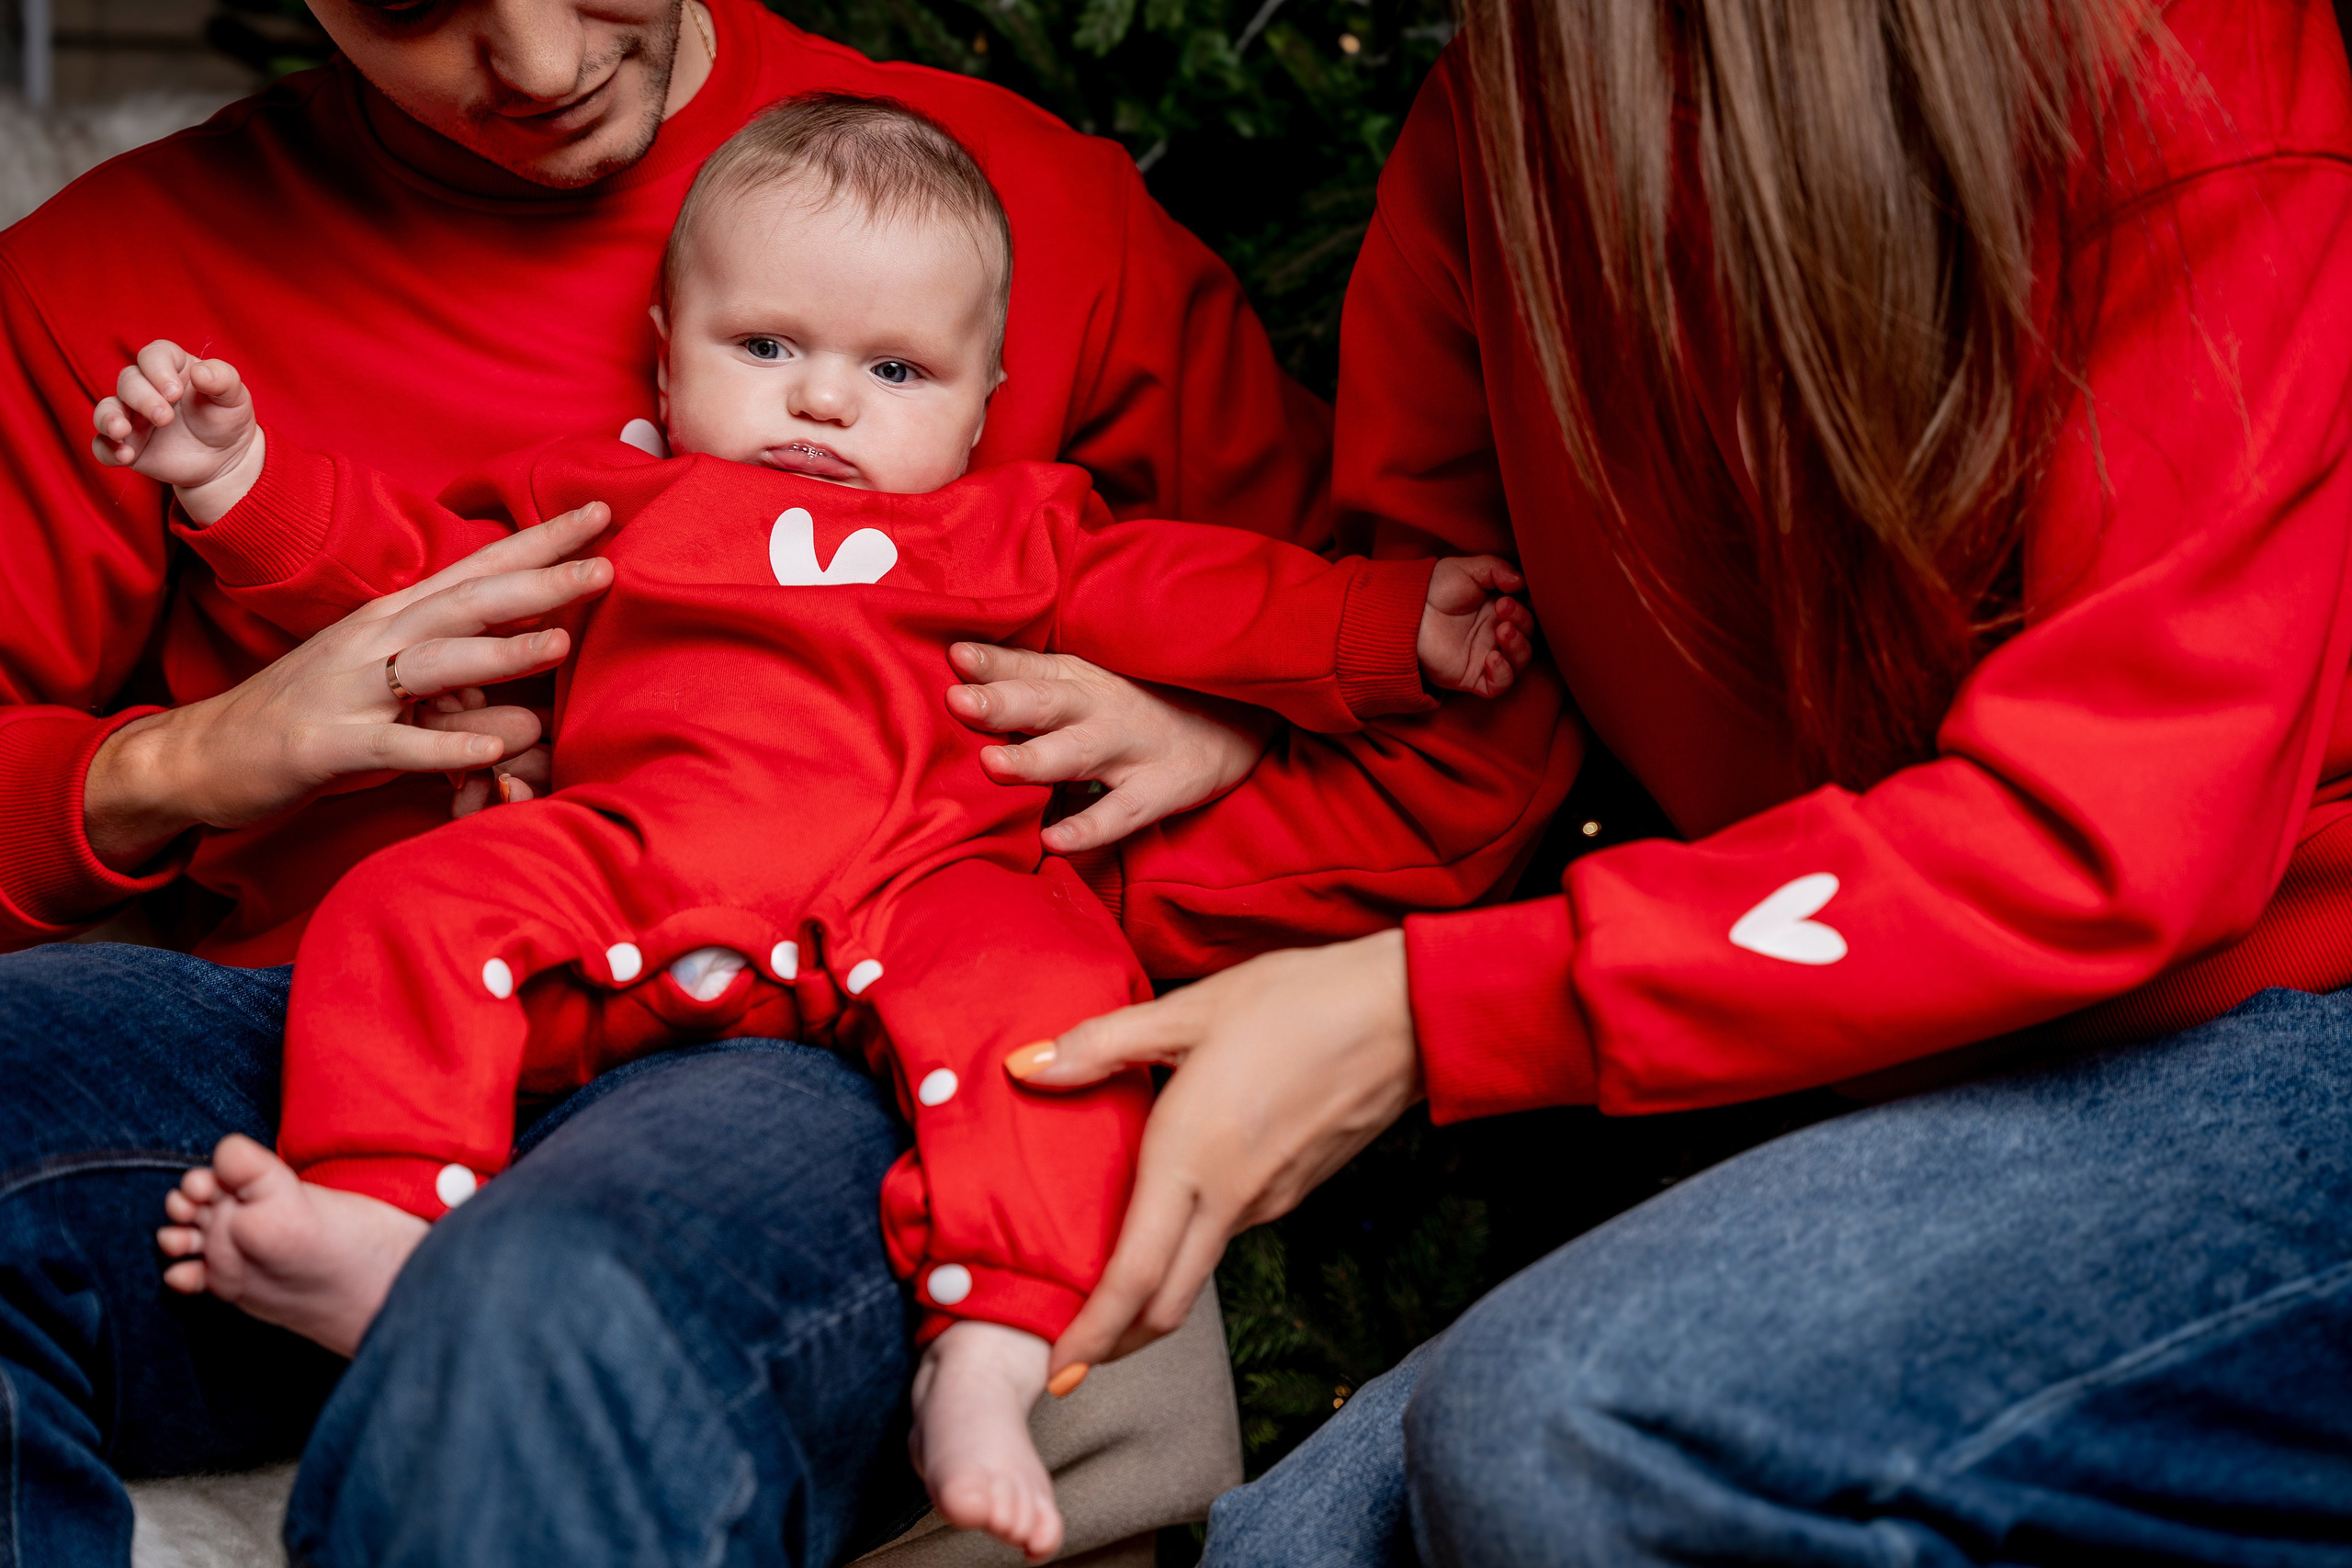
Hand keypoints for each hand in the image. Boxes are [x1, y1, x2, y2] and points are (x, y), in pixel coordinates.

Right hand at [84, 504, 615, 869]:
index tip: (599, 513)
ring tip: (560, 643)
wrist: (208, 750)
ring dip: (499, 652)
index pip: (478, 565)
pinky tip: (492, 750)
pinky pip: (397, 744)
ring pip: (434, 662)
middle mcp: (376, 638)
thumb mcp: (388, 669)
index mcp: (395, 615)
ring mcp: (352, 688)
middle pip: (466, 599)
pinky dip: (444, 746)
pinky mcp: (332, 743)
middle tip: (605, 566)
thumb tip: (528, 649)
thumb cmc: (315, 706)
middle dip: (537, 581)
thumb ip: (456, 657)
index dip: (539, 540)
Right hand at [91, 339, 265, 523]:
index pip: (153, 355)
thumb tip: (201, 371)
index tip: (174, 392)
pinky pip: (103, 445)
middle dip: (142, 398)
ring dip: (109, 419)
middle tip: (165, 418)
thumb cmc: (226, 419)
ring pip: (107, 409)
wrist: (225, 460)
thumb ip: (223, 380)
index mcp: (172, 369)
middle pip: (128, 381)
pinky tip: (125, 456)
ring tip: (122, 432)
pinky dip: (108, 450)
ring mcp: (132, 416)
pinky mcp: (127, 444)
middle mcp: (146, 388)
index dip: (157, 370)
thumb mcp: (234, 398)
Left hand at [944, 644, 1275, 852]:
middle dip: (1002, 703)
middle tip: (959, 703)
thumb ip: (1023, 680)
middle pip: (1047, 703)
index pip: (1030, 666)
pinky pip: (1121, 813)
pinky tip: (1055, 840)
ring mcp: (1132, 749)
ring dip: (1036, 759)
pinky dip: (1090, 827)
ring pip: (1079, 753)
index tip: (954, 658)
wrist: (1231, 724)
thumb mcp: (1083, 681)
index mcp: (1078, 677)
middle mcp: (1101, 708)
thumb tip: (951, 668)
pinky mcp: (1160, 789)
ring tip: (991, 765)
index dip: (993, 663)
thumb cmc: (1132, 705)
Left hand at [1005, 929, 1421, 1371]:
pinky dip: (1192, 1243)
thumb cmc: (1298, 1001)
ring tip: (1109, 1275)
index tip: (1058, 1371)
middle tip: (1074, 1351)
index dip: (1091, 1336)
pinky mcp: (1296, 1189)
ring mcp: (1270, 1201)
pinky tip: (1176, 1207)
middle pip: (1166, 1304)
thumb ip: (1100, 1045)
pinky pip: (1230, 1231)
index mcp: (1191, 1159)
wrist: (1409, 1013)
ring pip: (1199, 1269)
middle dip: (1117, 1339)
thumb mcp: (1189, 1011)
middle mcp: (1230, 1198)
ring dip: (1153, 1287)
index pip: (1133, 1279)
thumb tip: (1024, 1067)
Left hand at [1419, 556, 1535, 698]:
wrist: (1405, 610)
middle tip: (1502, 607)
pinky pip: (1499, 685)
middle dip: (1522, 620)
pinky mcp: (1472, 676)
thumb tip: (1521, 581)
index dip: (1531, 604)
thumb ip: (1496, 569)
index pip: (1530, 611)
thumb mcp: (1467, 569)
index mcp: (1500, 609)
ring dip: (1518, 646)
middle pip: (1528, 635)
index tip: (1518, 592)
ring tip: (1502, 630)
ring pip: (1520, 661)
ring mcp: (1485, 655)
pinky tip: (1493, 657)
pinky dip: (1503, 674)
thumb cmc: (1435, 587)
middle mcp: (1496, 633)